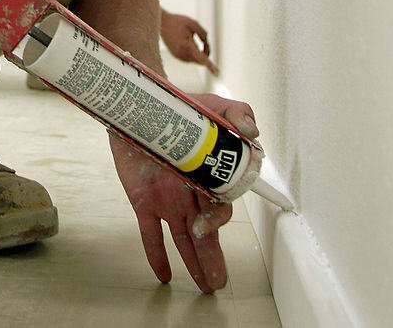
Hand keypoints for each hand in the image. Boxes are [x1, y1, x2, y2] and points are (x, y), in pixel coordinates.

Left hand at [111, 93, 257, 293]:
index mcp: (208, 176)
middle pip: (206, 231)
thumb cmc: (181, 107)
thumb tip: (253, 133)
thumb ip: (237, 114)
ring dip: (194, 262)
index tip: (206, 226)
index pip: (220, 205)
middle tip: (218, 282)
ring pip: (183, 238)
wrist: (138, 106)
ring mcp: (168, 200)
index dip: (216, 219)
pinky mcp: (143, 201)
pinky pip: (150, 232)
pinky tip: (164, 275)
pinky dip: (156, 253)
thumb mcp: (212, 106)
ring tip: (205, 286)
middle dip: (213, 256)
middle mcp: (191, 194)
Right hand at [159, 10, 218, 74]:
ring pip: (195, 60)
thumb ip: (203, 35)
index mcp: (187, 45)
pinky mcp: (176, 56)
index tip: (217, 73)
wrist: (162, 23)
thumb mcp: (194, 24)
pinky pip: (189, 59)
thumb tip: (206, 46)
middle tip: (205, 43)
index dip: (210, 66)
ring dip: (198, 54)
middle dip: (205, 54)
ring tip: (192, 39)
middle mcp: (182, 53)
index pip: (202, 58)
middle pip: (200, 61)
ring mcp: (178, 56)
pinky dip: (192, 54)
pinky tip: (187, 43)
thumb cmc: (178, 22)